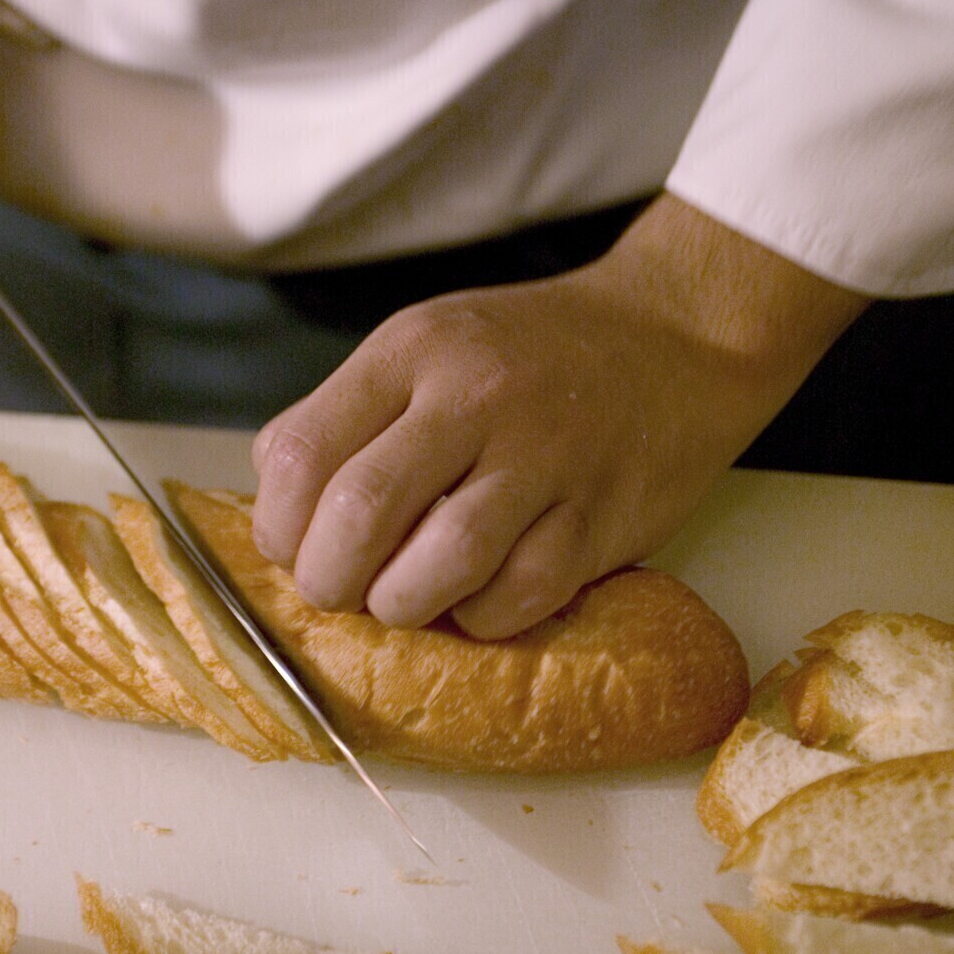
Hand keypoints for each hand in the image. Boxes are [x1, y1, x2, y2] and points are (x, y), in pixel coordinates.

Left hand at [251, 195, 867, 637]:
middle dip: (328, 580)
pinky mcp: (599, 517)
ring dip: (399, 606)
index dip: (277, 527)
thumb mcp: (428, 345)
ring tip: (401, 600)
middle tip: (339, 591)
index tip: (294, 549)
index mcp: (413, 350)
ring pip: (437, 565)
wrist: (675, 335)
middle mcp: (475, 396)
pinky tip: (477, 597)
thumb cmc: (531, 354)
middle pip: (358, 515)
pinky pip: (516, 597)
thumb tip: (281, 510)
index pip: (300, 454)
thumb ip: (351, 416)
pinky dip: (479, 617)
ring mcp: (544, 458)